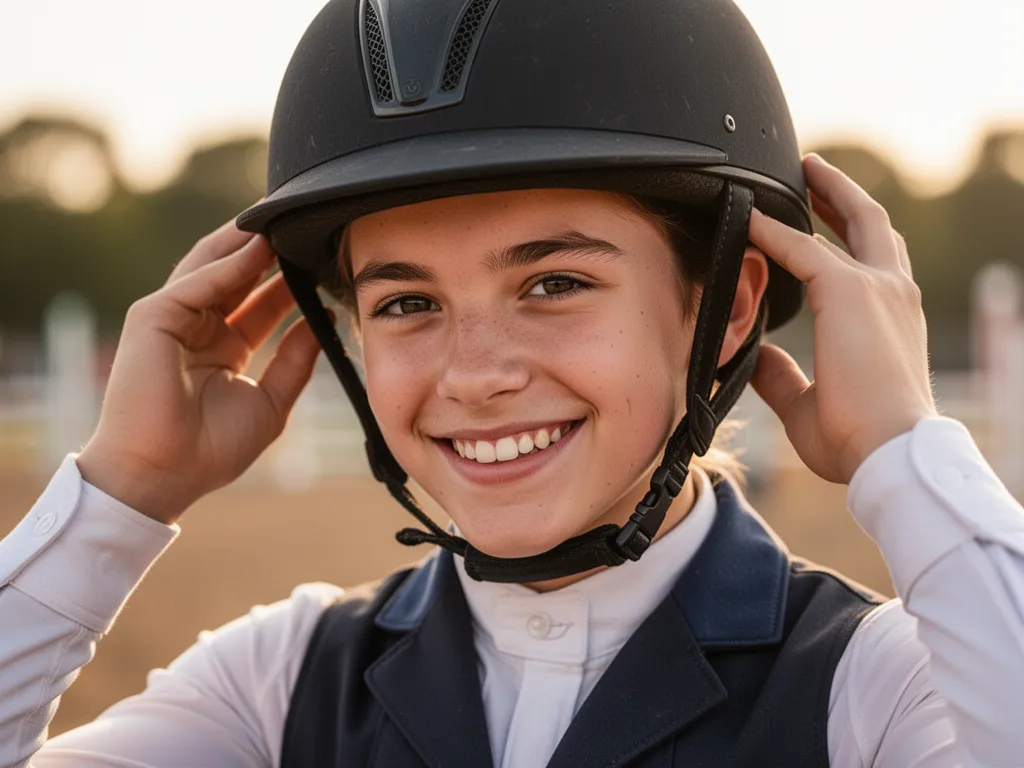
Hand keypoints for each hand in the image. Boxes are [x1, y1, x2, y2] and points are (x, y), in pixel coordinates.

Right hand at [76, 218, 323, 523]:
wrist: (164, 475)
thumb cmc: (211, 450)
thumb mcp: (271, 401)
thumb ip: (296, 360)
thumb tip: (324, 320)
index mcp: (223, 348)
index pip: (260, 302)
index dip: (288, 280)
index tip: (320, 260)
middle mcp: (197, 328)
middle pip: (236, 276)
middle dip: (267, 250)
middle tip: (302, 224)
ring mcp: (173, 320)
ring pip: (212, 268)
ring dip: (246, 244)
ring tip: (282, 220)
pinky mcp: (152, 318)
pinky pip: (196, 283)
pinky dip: (228, 265)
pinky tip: (258, 250)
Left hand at [748, 154, 938, 484]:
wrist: (887, 451)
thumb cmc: (857, 439)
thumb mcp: (807, 404)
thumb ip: (782, 376)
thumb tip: (756, 358)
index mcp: (890, 321)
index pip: (868, 265)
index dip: (842, 240)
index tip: (815, 227)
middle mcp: (893, 294)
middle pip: (872, 226)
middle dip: (843, 195)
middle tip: (813, 173)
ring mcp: (877, 288)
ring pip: (853, 220)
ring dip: (824, 192)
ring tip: (800, 169)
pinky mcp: (850, 290)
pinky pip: (802, 248)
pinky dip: (773, 230)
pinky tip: (749, 215)